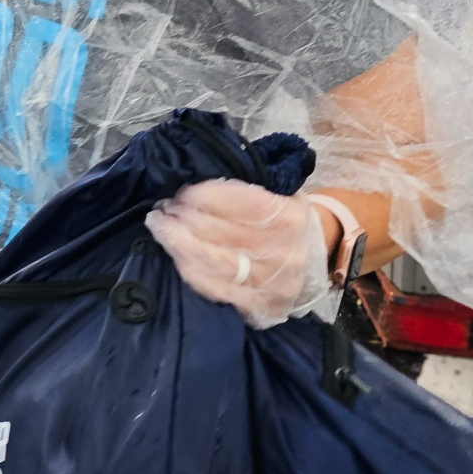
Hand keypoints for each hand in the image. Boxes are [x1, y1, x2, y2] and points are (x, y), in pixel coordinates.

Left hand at [144, 180, 333, 328]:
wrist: (312, 264)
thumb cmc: (285, 220)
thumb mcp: (282, 192)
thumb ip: (251, 181)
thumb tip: (203, 168)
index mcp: (288, 216)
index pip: (237, 201)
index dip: (202, 195)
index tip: (181, 192)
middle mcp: (282, 250)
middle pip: (219, 232)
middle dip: (183, 217)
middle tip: (162, 209)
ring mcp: (270, 282)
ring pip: (211, 261)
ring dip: (177, 242)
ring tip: (160, 227)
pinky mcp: (257, 305)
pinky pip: (213, 287)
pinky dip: (188, 268)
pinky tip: (174, 253)